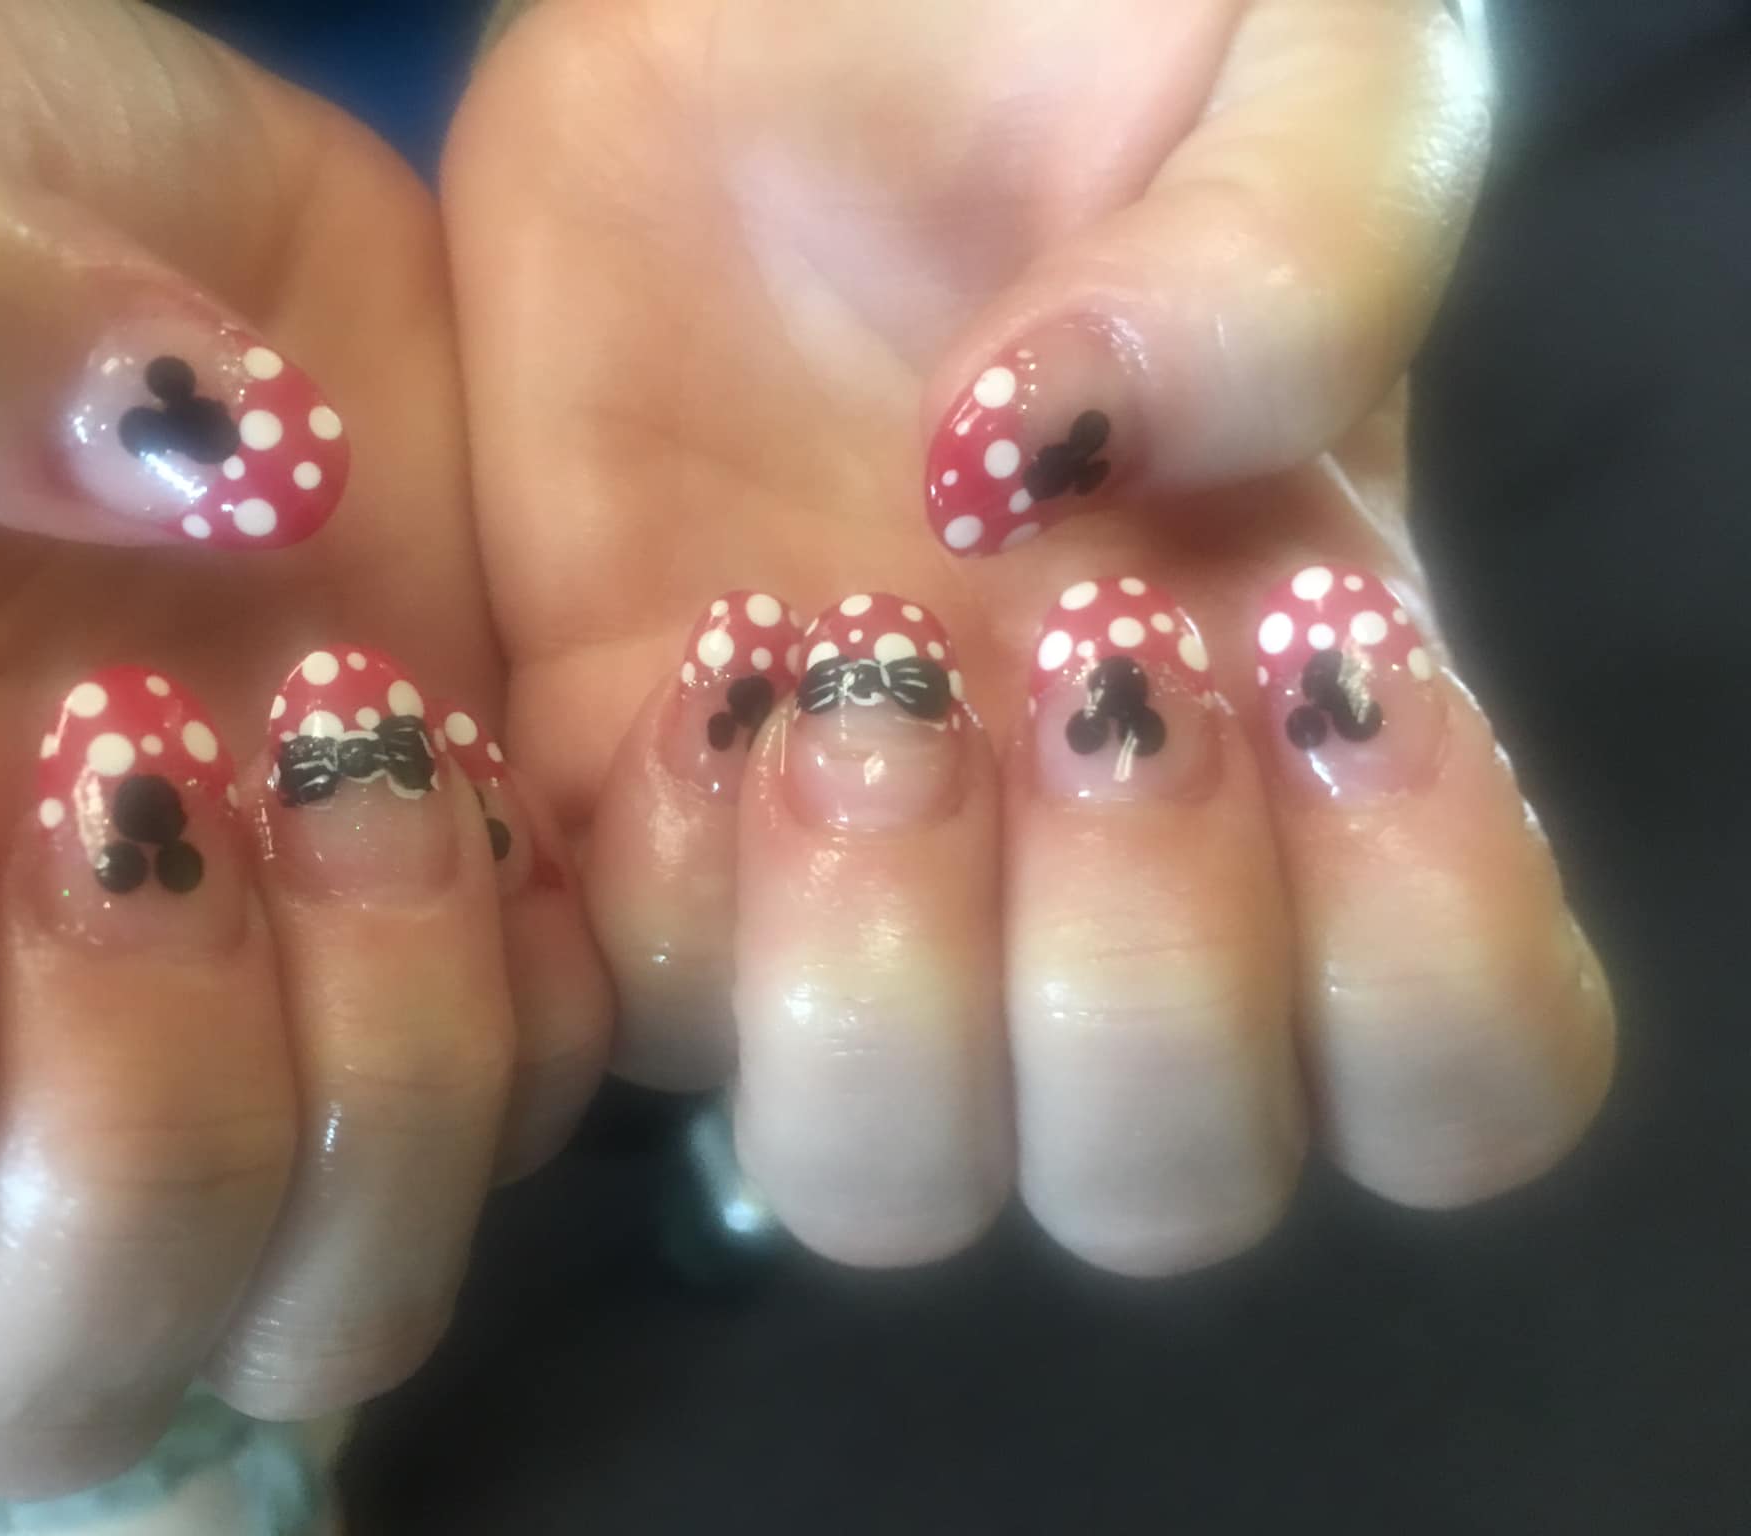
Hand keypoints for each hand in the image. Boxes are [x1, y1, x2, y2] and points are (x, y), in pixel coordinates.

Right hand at [0, 0, 607, 1492]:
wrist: (71, 154)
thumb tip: (167, 459)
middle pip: (38, 1370)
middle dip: (116, 1118)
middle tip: (130, 758)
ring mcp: (221, 1018)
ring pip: (314, 1302)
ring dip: (354, 1070)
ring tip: (337, 729)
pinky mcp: (432, 926)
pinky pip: (530, 1108)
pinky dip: (534, 978)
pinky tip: (467, 746)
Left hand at [447, 0, 1611, 1271]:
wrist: (767, 4)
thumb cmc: (1073, 36)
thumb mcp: (1299, 63)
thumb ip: (1307, 249)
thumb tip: (1093, 457)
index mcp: (1309, 736)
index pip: (1459, 1072)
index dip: (1419, 957)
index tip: (1315, 662)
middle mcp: (1079, 863)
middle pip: (1150, 1186)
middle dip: (1126, 984)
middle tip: (1069, 661)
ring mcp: (833, 856)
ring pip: (876, 1169)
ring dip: (878, 971)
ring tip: (846, 662)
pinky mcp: (606, 786)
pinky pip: (625, 993)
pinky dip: (663, 870)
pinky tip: (697, 639)